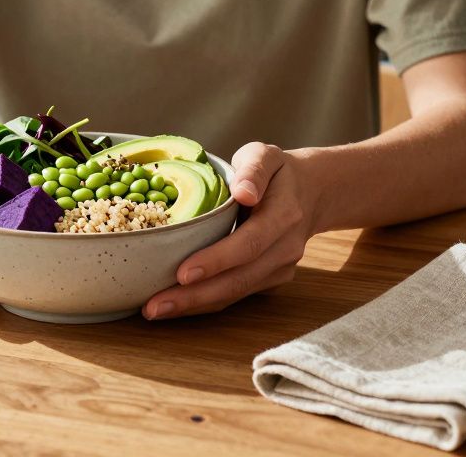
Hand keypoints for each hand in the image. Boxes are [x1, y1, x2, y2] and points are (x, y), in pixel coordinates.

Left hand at [142, 142, 317, 319]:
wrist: (312, 193)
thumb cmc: (277, 172)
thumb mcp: (266, 155)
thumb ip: (254, 169)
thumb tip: (244, 192)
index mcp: (284, 215)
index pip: (248, 244)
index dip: (216, 261)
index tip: (182, 274)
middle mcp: (285, 248)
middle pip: (239, 279)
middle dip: (195, 296)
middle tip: (153, 306)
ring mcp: (281, 268)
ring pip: (236, 293)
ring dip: (194, 306)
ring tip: (155, 310)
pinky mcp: (271, 280)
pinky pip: (236, 294)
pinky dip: (205, 302)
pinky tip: (174, 305)